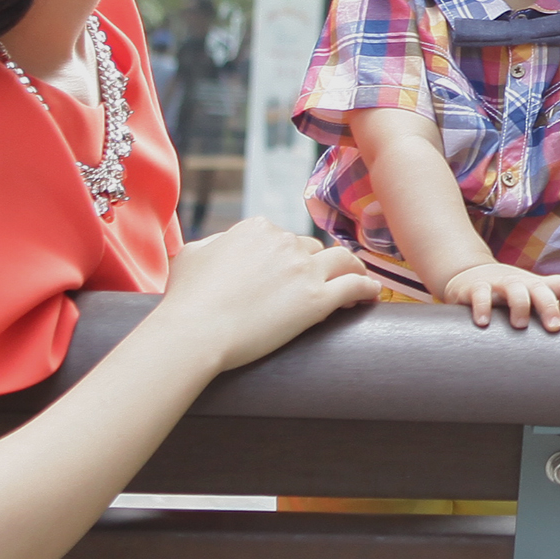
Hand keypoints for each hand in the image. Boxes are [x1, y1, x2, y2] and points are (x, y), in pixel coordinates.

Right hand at [159, 218, 379, 371]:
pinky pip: (355, 286)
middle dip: (317, 265)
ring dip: (353, 268)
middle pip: (313, 249)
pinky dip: (367, 288)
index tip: (290, 272)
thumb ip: (212, 244)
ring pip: (343, 260)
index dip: (289, 256)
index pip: (284, 237)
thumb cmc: (187, 298)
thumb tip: (219, 245)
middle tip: (321, 284)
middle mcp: (284, 241)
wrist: (196, 331)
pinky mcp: (317, 298)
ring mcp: (304, 269)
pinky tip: (373, 294)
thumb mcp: (191, 255)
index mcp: (257, 228)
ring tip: (359, 281)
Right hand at [442, 262, 559, 331]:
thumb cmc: (512, 291)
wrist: (471, 276)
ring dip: (518, 305)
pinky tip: (484, 322)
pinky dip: (482, 307)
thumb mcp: (537, 293)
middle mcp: (521, 283)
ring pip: (512, 290)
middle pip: (539, 290)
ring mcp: (498, 284)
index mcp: (538, 287)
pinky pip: (479, 296)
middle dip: (548, 306)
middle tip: (555, 327)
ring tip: (521, 324)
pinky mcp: (475, 289)